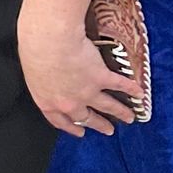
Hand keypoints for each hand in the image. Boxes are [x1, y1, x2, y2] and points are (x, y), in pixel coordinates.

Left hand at [18, 13, 139, 136]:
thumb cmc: (35, 49)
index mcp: (48, 100)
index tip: (80, 131)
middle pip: (86, 117)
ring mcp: (86, 92)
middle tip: (108, 130)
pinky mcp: (101, 78)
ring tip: (130, 117)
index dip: (71, 126)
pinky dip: (132, 90)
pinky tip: (139, 94)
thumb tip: (48, 74)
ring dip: (121, 112)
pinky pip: (120, 86)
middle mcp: (69, 101)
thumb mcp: (33, 70)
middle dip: (99, 124)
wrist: (49, 41)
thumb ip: (43, 78)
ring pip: (108, 106)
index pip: (60, 120)